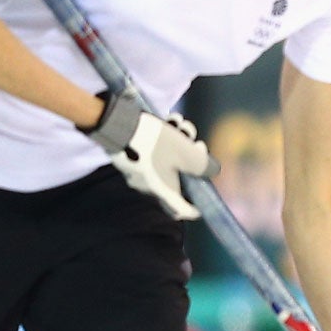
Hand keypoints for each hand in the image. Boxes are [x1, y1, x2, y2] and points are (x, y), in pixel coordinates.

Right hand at [82, 89, 215, 220]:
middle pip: (178, 177)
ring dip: (178, 140)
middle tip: (195, 140)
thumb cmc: (155, 144)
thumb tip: (212, 171)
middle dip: (190, 156)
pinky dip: (162, 137)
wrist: (118, 124)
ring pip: (166, 159)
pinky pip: (152, 151)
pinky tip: (168, 120)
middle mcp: (149, 185)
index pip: (182, 210)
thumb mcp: (187, 153)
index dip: (195, 208)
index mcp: (163, 191)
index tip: (204, 200)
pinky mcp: (131, 155)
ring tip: (178, 123)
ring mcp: (138, 170)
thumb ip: (204, 166)